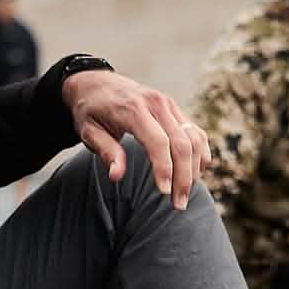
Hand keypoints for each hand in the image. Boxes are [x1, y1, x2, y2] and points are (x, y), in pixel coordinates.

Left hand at [62, 70, 209, 209]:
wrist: (95, 83)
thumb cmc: (90, 111)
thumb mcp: (88, 131)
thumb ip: (106, 151)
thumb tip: (117, 176)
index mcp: (133, 109)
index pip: (158, 142)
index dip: (165, 169)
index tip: (164, 193)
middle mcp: (156, 104)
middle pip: (181, 143)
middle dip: (183, 177)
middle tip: (179, 204)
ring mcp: (168, 104)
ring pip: (194, 138)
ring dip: (194, 169)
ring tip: (185, 194)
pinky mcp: (174, 109)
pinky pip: (195, 132)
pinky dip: (200, 153)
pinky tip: (195, 173)